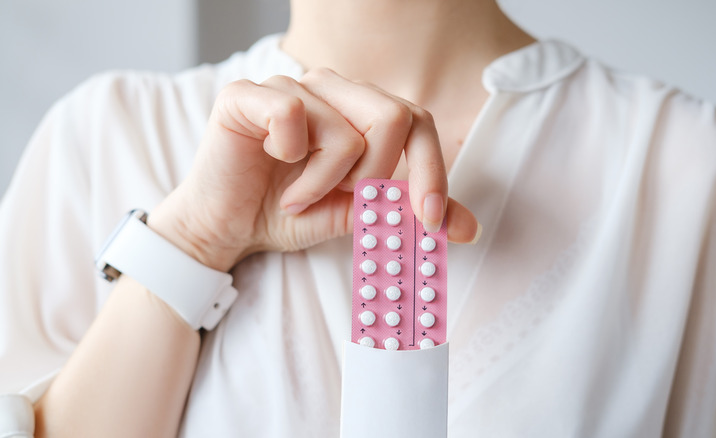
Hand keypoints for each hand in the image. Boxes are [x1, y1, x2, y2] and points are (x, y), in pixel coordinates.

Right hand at [148, 68, 478, 271]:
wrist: (228, 228)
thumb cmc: (290, 212)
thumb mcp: (360, 216)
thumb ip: (407, 213)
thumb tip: (467, 228)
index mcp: (361, 111)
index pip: (419, 122)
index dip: (432, 171)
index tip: (431, 219)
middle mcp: (332, 89)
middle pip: (394, 116)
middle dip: (377, 177)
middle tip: (348, 200)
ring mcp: (290, 86)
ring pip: (347, 129)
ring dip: (326, 181)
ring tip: (300, 196)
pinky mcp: (248, 95)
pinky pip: (294, 115)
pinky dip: (292, 160)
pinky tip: (273, 166)